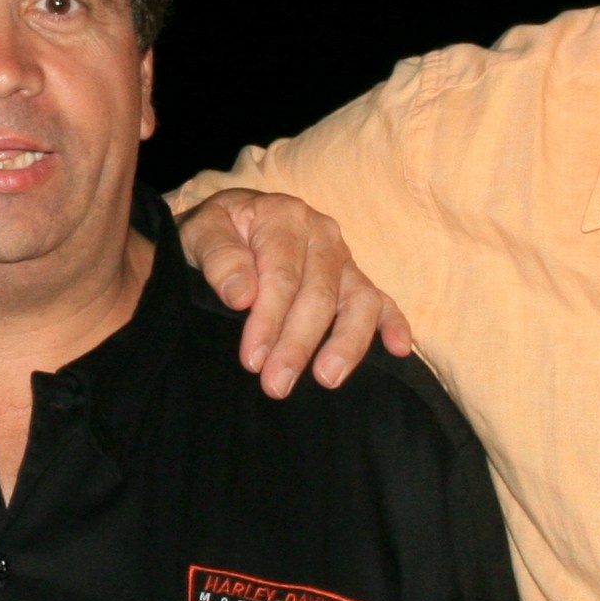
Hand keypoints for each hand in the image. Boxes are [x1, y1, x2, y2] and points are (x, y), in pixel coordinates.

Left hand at [176, 189, 413, 395]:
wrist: (228, 226)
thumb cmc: (215, 235)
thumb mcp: (201, 233)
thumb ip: (218, 258)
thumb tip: (242, 296)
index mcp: (283, 217)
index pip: (282, 274)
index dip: (269, 319)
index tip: (252, 359)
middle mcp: (321, 234)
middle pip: (320, 293)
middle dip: (298, 343)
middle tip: (276, 384)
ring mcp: (344, 258)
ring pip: (359, 300)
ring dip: (346, 342)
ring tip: (326, 379)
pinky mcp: (356, 279)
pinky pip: (382, 301)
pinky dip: (394, 324)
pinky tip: (398, 349)